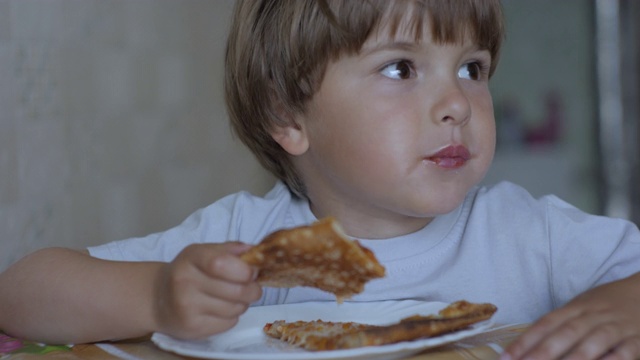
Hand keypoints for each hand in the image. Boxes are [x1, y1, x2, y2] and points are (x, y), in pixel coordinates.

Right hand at [153, 242, 261, 338]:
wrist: (159, 299)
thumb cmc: (189, 272)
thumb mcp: (204, 252)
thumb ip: (230, 249)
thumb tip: (256, 252)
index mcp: (191, 258)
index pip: (221, 263)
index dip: (244, 270)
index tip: (253, 272)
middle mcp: (185, 282)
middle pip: (237, 290)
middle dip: (253, 290)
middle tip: (252, 287)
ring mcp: (187, 307)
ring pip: (236, 308)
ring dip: (242, 303)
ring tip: (233, 297)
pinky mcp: (192, 328)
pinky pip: (229, 323)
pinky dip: (232, 317)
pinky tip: (220, 309)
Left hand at [502, 273, 639, 359]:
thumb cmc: (605, 304)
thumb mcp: (580, 307)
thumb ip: (558, 325)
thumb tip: (526, 346)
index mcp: (575, 307)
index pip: (546, 324)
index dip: (525, 341)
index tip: (507, 357)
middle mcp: (593, 316)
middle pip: (566, 333)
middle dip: (543, 352)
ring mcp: (616, 327)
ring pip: (593, 342)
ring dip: (574, 358)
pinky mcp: (637, 340)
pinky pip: (624, 352)